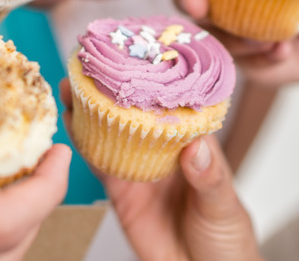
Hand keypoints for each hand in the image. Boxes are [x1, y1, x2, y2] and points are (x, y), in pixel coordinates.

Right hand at [59, 80, 260, 260]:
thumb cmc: (228, 242)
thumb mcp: (224, 207)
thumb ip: (209, 178)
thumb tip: (194, 148)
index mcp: (195, 146)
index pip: (175, 105)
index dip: (157, 80)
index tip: (140, 55)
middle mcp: (165, 153)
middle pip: (136, 114)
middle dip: (115, 89)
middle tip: (94, 64)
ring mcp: (141, 171)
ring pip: (112, 135)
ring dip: (92, 112)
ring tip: (73, 86)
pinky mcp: (122, 193)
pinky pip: (100, 166)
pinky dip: (83, 146)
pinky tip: (70, 125)